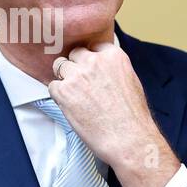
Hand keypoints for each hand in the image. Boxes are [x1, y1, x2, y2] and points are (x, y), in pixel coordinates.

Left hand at [47, 42, 179, 186]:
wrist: (129, 139)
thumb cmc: (133, 118)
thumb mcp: (131, 83)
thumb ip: (113, 70)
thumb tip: (100, 70)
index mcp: (114, 56)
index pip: (93, 47)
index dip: (90, 60)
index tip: (92, 71)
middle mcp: (95, 61)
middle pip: (74, 54)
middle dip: (76, 68)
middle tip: (83, 87)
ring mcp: (77, 75)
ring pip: (60, 68)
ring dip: (65, 80)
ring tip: (78, 99)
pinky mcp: (64, 91)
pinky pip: (53, 86)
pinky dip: (59, 96)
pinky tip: (73, 108)